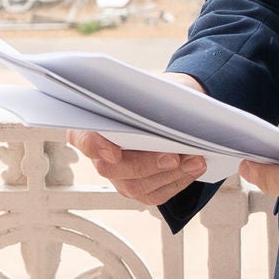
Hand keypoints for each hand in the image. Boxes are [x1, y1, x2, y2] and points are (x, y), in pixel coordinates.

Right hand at [69, 73, 208, 206]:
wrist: (167, 106)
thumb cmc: (153, 94)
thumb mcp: (149, 85)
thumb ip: (146, 95)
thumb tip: (164, 105)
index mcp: (91, 123)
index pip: (82, 137)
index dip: (95, 146)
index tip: (114, 152)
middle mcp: (99, 154)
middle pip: (111, 168)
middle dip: (145, 164)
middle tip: (173, 156)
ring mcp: (117, 176)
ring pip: (136, 186)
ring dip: (169, 174)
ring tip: (196, 160)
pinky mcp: (137, 189)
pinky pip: (154, 193)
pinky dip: (178, 181)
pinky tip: (194, 168)